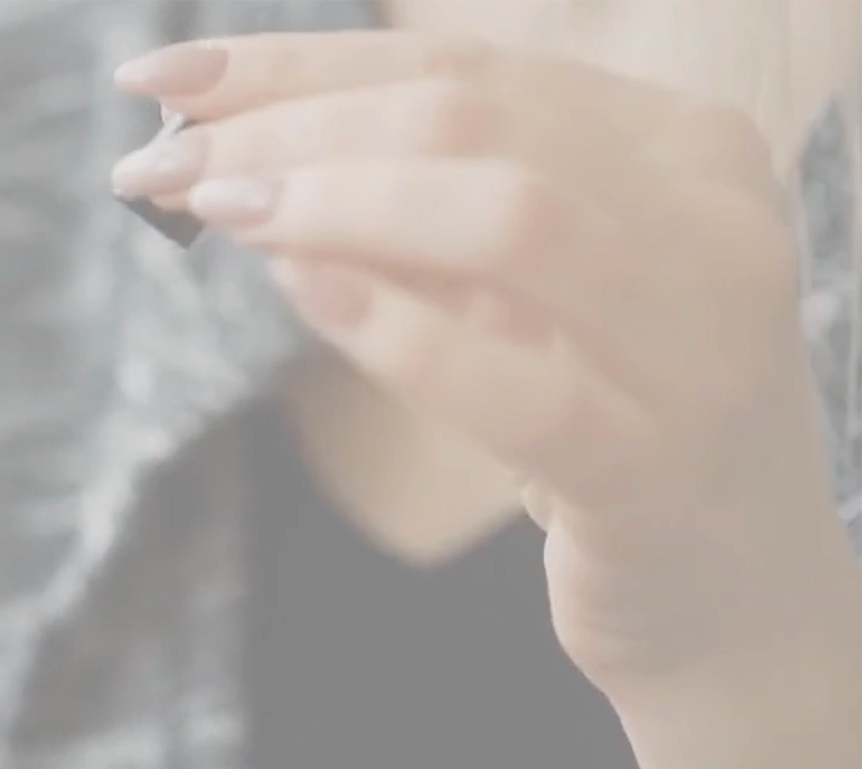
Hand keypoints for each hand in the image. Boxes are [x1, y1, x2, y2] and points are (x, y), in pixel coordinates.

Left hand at [111, 32, 861, 692]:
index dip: (293, 65)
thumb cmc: (603, 408)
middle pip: (466, 123)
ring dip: (329, 200)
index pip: (458, 70)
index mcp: (681, 147)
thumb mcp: (521, 288)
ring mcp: (703, 345)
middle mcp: (713, 222)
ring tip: (211, 209)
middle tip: (155, 165)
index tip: (159, 82)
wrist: (729, 588)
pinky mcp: (659, 470)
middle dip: (285, 128)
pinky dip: (398, 328)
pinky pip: (521, 386)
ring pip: (506, 218)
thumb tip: (236, 143)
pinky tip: (297, 289)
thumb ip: (419, 206)